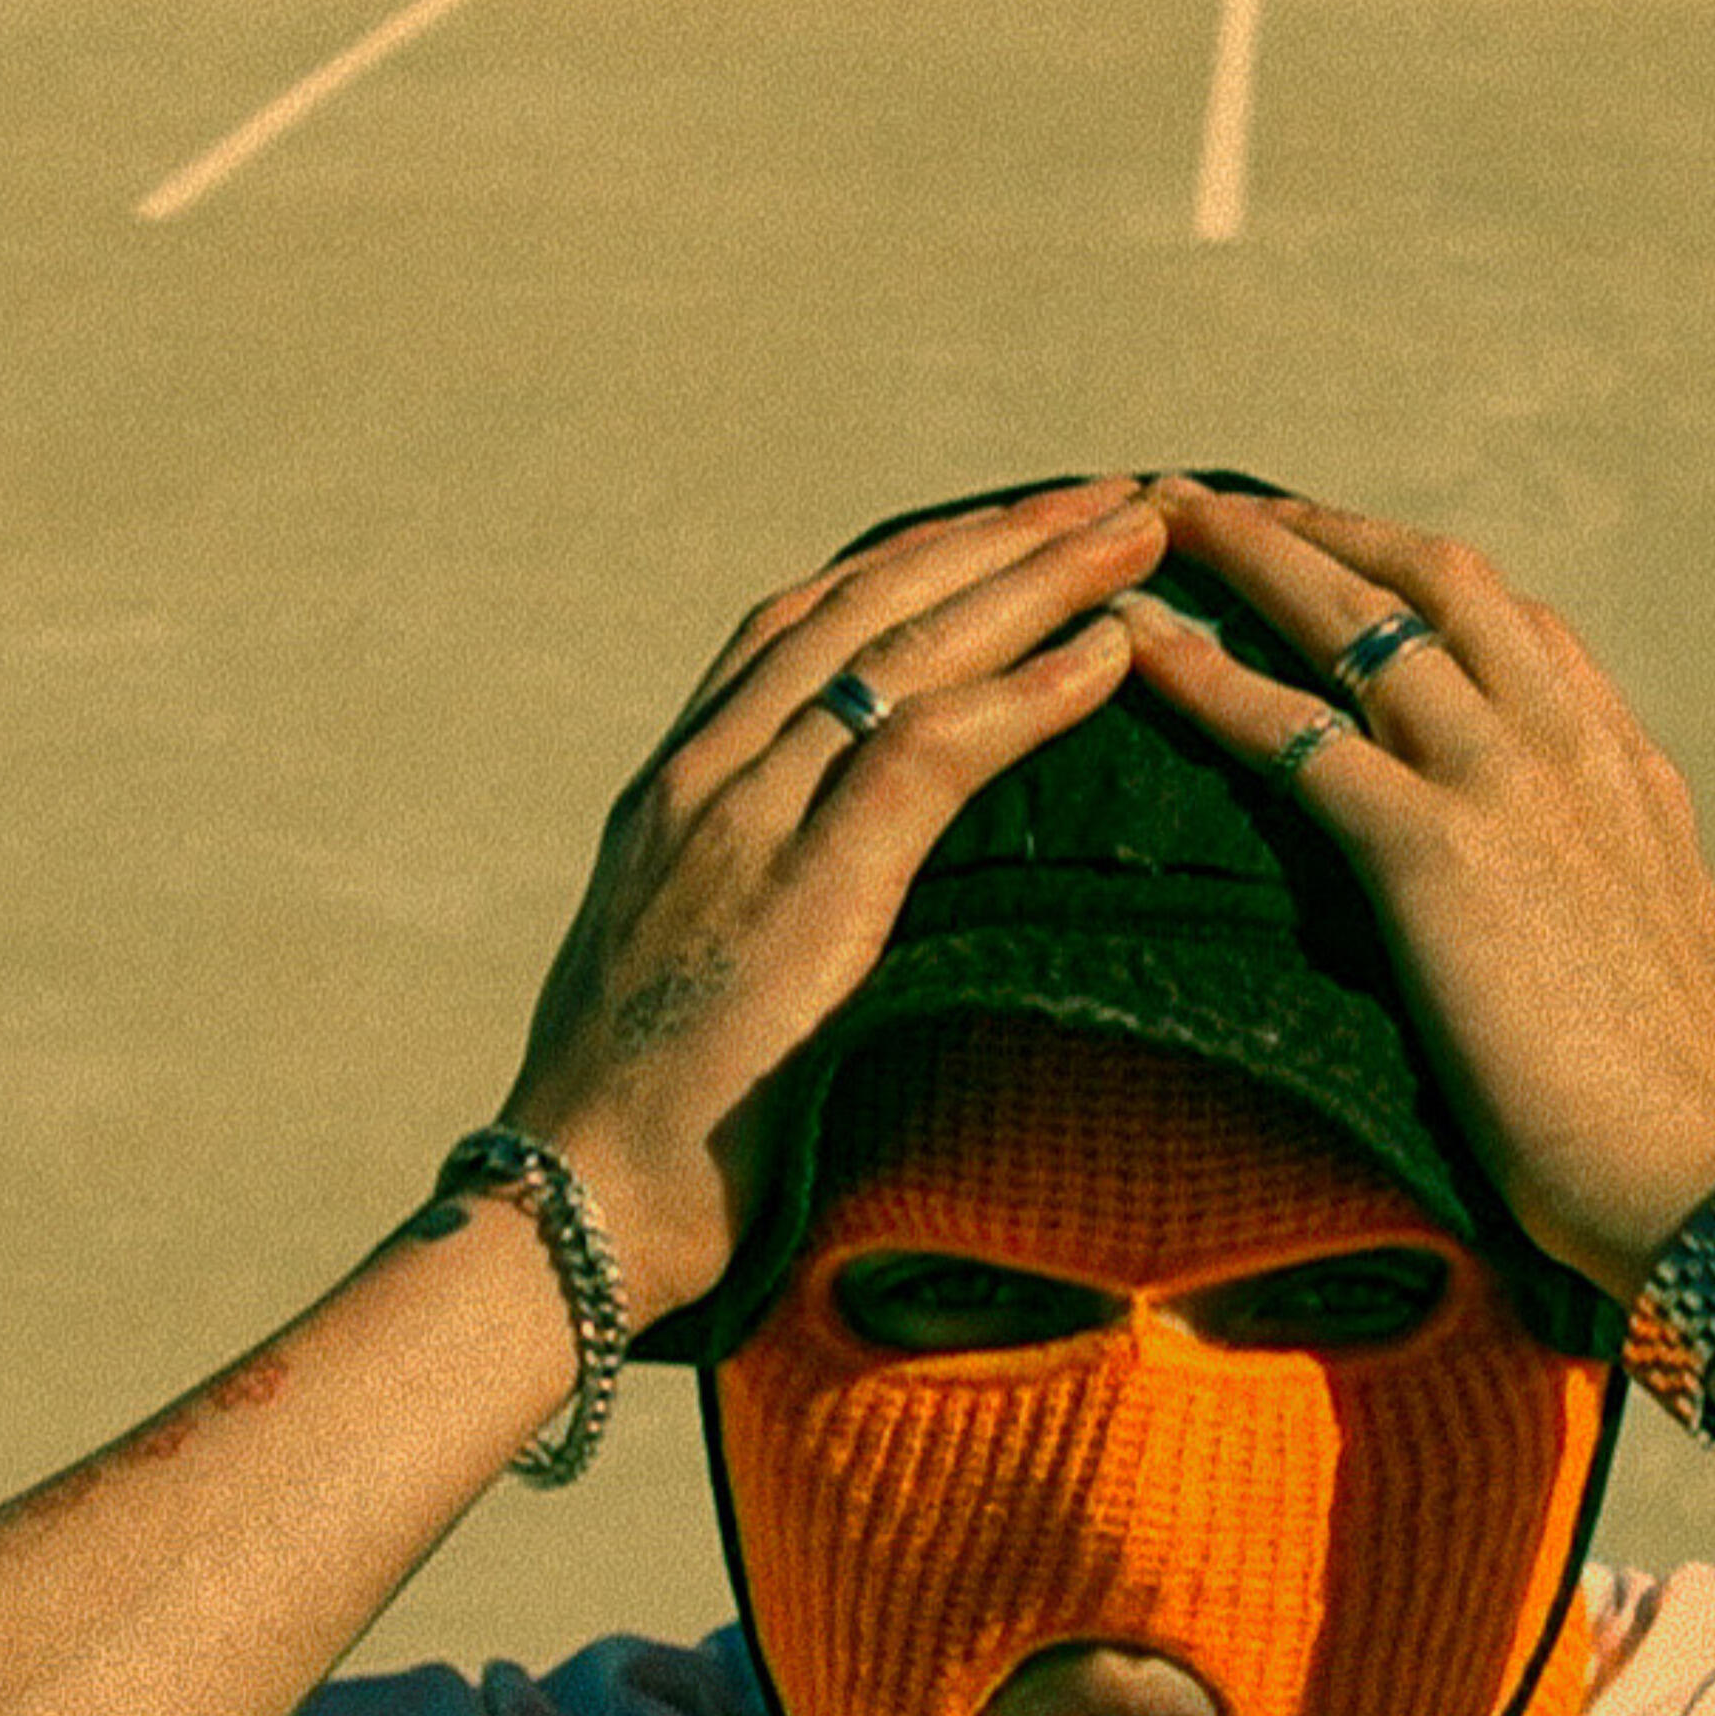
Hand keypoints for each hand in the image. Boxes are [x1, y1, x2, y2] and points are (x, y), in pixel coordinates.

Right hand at [500, 476, 1164, 1310]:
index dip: (915, 566)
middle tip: (1110, 495)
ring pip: (908, 651)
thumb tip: (849, 919)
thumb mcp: (698, 984)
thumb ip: (760, 915)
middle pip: (867, 607)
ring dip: (1035, 579)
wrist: (577, 1220)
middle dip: (996, 540)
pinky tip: (1110, 651)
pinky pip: (932, 754)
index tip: (1012, 529)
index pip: (804, 628)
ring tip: (1137, 532)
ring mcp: (744, 822)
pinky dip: (1029, 691)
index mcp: (680, 793)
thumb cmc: (649, 1141)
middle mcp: (706, 779)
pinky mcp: (801, 889)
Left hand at [1118, 481, 1714, 1300]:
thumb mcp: (1670, 953)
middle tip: (1218, 506)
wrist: (1702, 1177)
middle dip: (1318, 528)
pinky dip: (1204, 675)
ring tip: (1153, 524)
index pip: (1513, 624)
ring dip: (1249, 557)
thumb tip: (1594, 898)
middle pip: (1430, 577)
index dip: (1413, 574)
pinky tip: (1135, 644)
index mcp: (1624, 769)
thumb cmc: (1681, 1110)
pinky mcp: (1435, 853)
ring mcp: (1505, 785)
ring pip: (1357, 621)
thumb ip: (1620, 889)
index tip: (1338, 555)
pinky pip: (1296, 734)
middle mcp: (1567, 745)